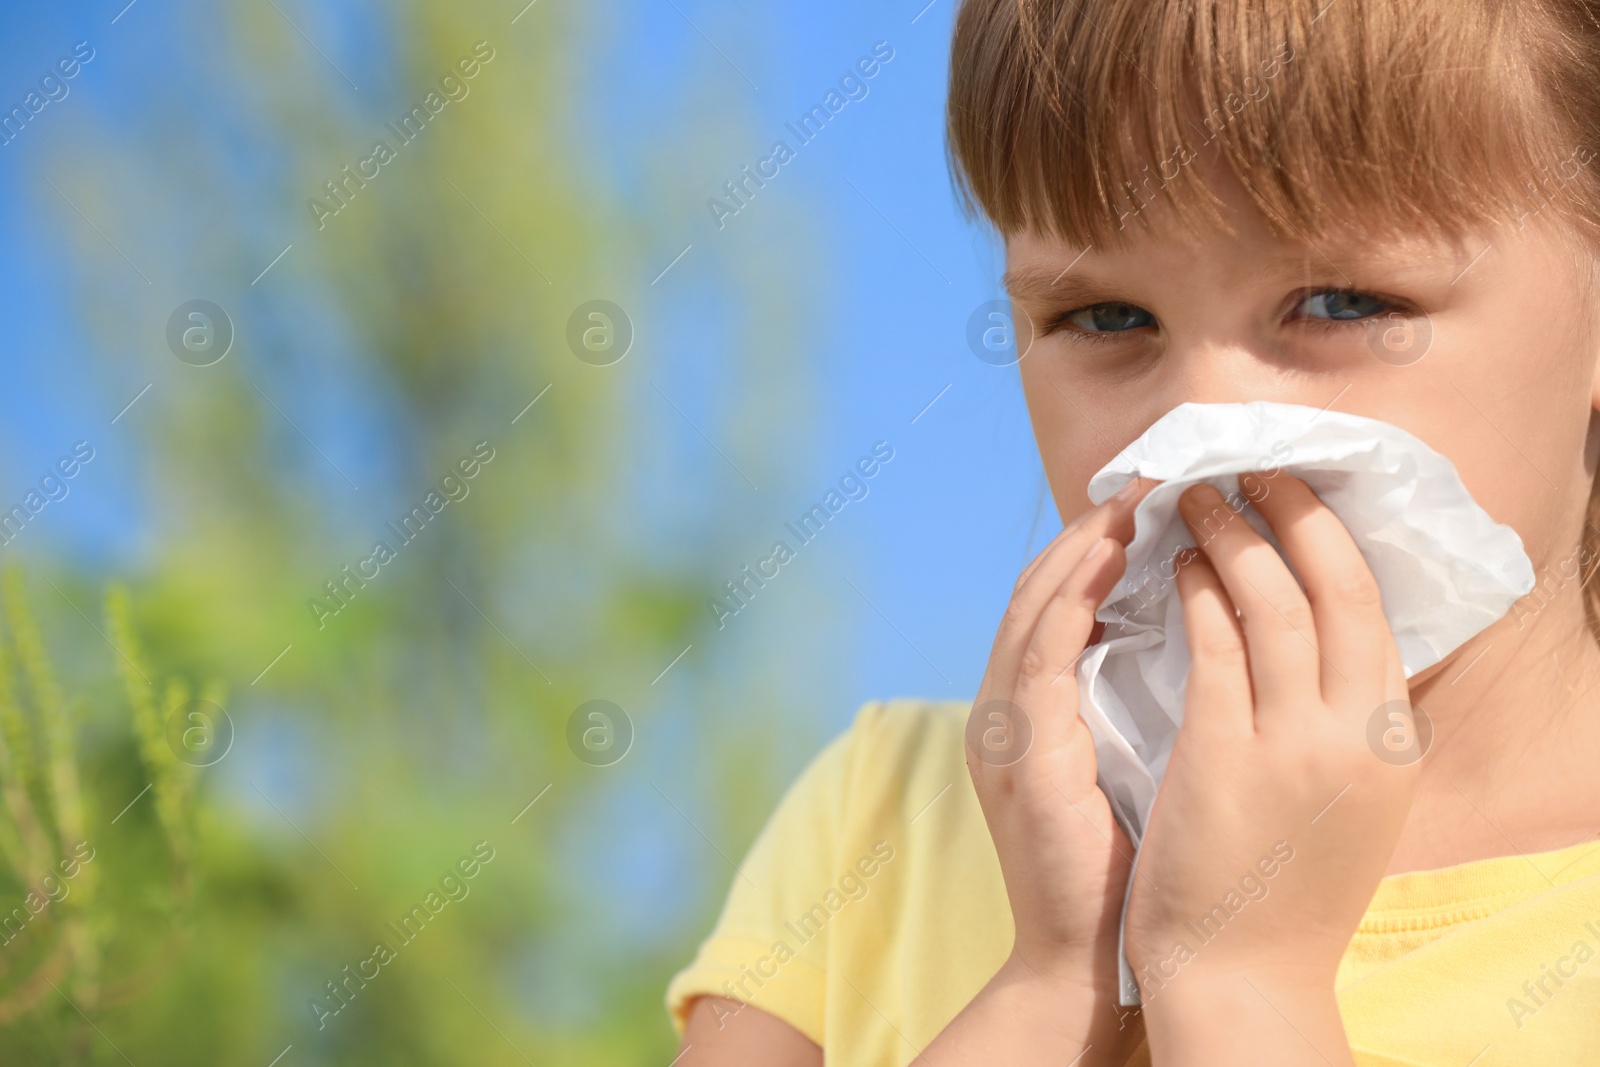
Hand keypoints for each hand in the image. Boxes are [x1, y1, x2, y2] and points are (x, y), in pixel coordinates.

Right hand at [958, 476, 1155, 1059]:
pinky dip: (1069, 600)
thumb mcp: (1135, 761)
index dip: (1101, 544)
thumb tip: (1212, 634)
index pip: (1063, 603)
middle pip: (1041, 589)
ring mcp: (1002, 727)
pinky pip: (1038, 654)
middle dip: (1091, 527)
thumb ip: (1146, 697)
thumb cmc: (1130, 863)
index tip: (1159, 498)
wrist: (1088, 957)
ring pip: (1032, 607)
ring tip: (1133, 497)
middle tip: (1149, 474)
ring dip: (1080, 545)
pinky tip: (1109, 560)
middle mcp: (1005, 707)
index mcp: (1034, 710)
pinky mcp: (1016, 753)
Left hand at [1124, 471, 1418, 1063]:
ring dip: (1235, 536)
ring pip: (1274, 603)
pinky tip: (1178, 563)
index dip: (1333, 541)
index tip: (1297, 494)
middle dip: (1292, 514)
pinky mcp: (1230, 757)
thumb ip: (1336, 726)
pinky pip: (1215, 647)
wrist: (1242, 973)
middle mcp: (1359, 735)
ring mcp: (1298, 745)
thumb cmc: (1281, 884)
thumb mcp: (1340, 798)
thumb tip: (1319, 651)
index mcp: (1390, 742)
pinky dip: (1199, 594)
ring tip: (1200, 497)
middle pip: (1336, 586)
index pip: (1374, 610)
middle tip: (1252, 466)